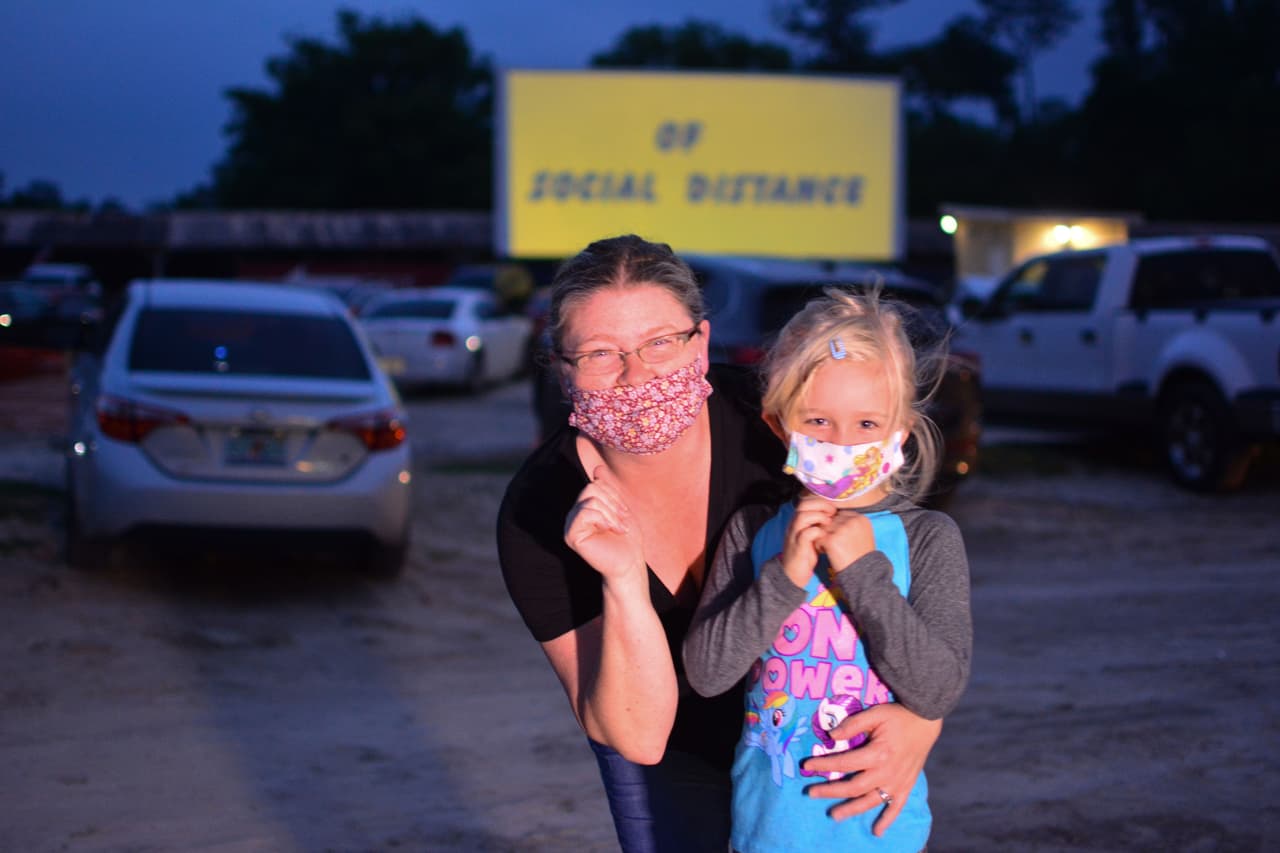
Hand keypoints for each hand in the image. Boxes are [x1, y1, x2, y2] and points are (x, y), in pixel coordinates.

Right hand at [564, 465, 644, 583]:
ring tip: (619, 528)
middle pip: (591, 488)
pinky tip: (610, 530)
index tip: (624, 514)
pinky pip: (585, 512)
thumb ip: (608, 490)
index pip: (595, 484)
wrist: (629, 563)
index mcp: (584, 508)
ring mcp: (570, 525)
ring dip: (611, 513)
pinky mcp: (571, 535)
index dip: (613, 495)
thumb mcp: (620, 508)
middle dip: (613, 503)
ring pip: (590, 499)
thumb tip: (598, 468)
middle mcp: (574, 515)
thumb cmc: (626, 540)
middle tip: (622, 522)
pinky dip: (602, 519)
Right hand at [781, 494, 835, 586]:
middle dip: (820, 505)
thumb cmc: (806, 553)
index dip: (820, 500)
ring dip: (819, 517)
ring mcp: (794, 535)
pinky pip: (805, 534)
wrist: (793, 573)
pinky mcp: (798, 547)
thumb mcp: (812, 536)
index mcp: (797, 520)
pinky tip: (824, 535)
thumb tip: (834, 514)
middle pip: (803, 505)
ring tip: (829, 522)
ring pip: (802, 517)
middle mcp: (793, 525)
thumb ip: (818, 524)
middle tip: (833, 512)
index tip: (833, 507)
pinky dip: (817, 532)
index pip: (806, 500)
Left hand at [802, 703, 941, 834]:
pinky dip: (887, 821)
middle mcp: (887, 772)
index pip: (844, 763)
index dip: (824, 764)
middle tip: (810, 793)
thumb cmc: (897, 716)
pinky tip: (877, 832)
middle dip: (830, 791)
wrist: (925, 721)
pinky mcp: (906, 786)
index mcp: (878, 754)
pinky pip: (896, 807)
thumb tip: (831, 735)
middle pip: (853, 787)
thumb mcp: (874, 714)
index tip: (807, 765)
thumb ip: (853, 725)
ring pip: (870, 801)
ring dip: (851, 810)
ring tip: (834, 815)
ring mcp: (897, 783)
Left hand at [818, 510, 874, 573]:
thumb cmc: (860, 556)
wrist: (862, 574)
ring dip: (823, 538)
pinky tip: (827, 553)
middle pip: (831, 521)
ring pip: (823, 528)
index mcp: (861, 519)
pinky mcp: (832, 539)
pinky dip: (819, 546)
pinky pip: (818, 538)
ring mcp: (842, 529)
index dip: (837, 527)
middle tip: (836, 546)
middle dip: (830, 532)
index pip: (840, 516)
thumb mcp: (862, 535)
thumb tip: (832, 517)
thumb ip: (850, 524)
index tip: (842, 540)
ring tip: (832, 550)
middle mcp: (852, 521)